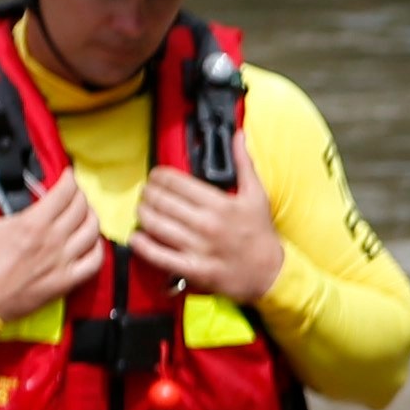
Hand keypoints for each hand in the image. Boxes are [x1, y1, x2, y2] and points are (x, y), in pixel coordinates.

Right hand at [0, 170, 101, 323]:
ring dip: (92, 217)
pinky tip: (91, 241)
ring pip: (93, 231)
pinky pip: (95, 261)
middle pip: (82, 208)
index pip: (65, 193)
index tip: (68, 175)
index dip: (70, 179)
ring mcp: (64, 261)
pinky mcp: (68, 280)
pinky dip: (98, 247)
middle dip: (80, 195)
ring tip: (85, 213)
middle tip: (74, 193)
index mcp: (33, 222)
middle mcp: (53, 240)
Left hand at [131, 150, 283, 302]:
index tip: (156, 177)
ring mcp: (198, 247)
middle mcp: (206, 224)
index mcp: (219, 204)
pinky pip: (158, 255)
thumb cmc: (261, 234)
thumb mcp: (257, 195)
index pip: (174, 181)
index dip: (158, 175)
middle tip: (147, 194)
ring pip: (154, 224)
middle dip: (147, 194)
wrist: (271, 274)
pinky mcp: (193, 269)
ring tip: (143, 211)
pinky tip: (138, 237)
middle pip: (159, 200)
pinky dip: (142, 244)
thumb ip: (244, 163)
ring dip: (142, 214)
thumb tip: (238, 135)